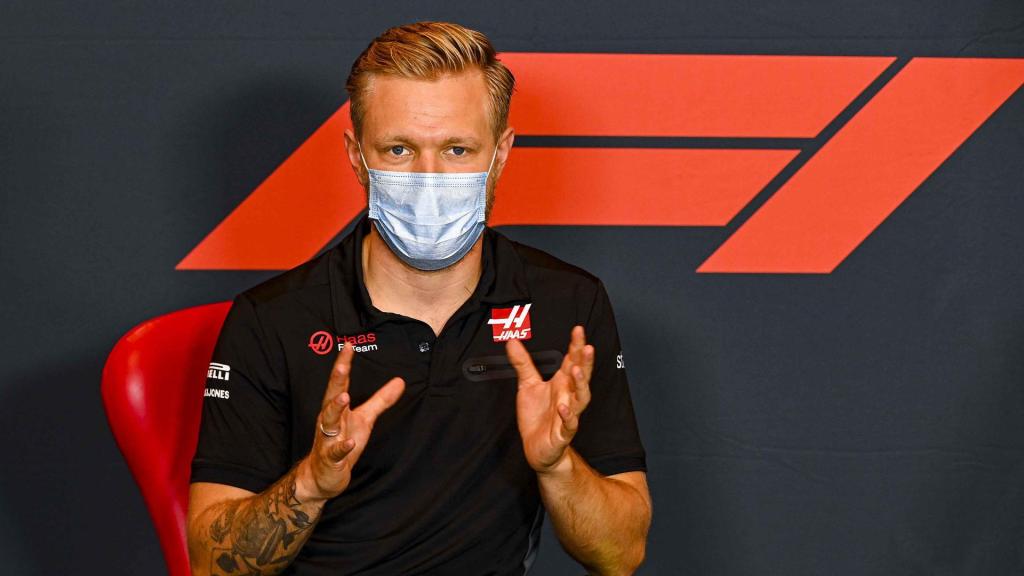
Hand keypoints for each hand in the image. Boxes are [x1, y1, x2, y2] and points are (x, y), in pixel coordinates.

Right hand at [296, 343, 403, 501]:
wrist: (321, 476)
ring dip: (335, 408)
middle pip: (332, 396)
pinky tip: (350, 442)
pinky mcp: (331, 458)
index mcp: (337, 409)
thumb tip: (400, 381)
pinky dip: (343, 447)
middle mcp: (329, 421)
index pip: (340, 383)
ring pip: (328, 421)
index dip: (344, 364)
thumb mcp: (365, 420)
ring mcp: (327, 439)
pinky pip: (336, 452)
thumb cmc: (342, 443)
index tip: (348, 345)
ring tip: (343, 397)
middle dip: (337, 380)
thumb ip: (381, 401)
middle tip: (342, 364)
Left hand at [507, 325, 593, 473]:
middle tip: (586, 347)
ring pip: (581, 398)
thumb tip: (512, 341)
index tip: (578, 330)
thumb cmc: (537, 417)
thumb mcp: (527, 385)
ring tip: (576, 370)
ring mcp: (568, 414)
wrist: (537, 448)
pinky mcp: (563, 433)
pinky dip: (568, 416)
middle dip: (585, 362)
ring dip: (580, 384)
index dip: (576, 346)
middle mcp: (568, 396)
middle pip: (581, 376)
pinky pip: (570, 424)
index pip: (572, 361)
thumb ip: (522, 363)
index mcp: (562, 383)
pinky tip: (563, 406)